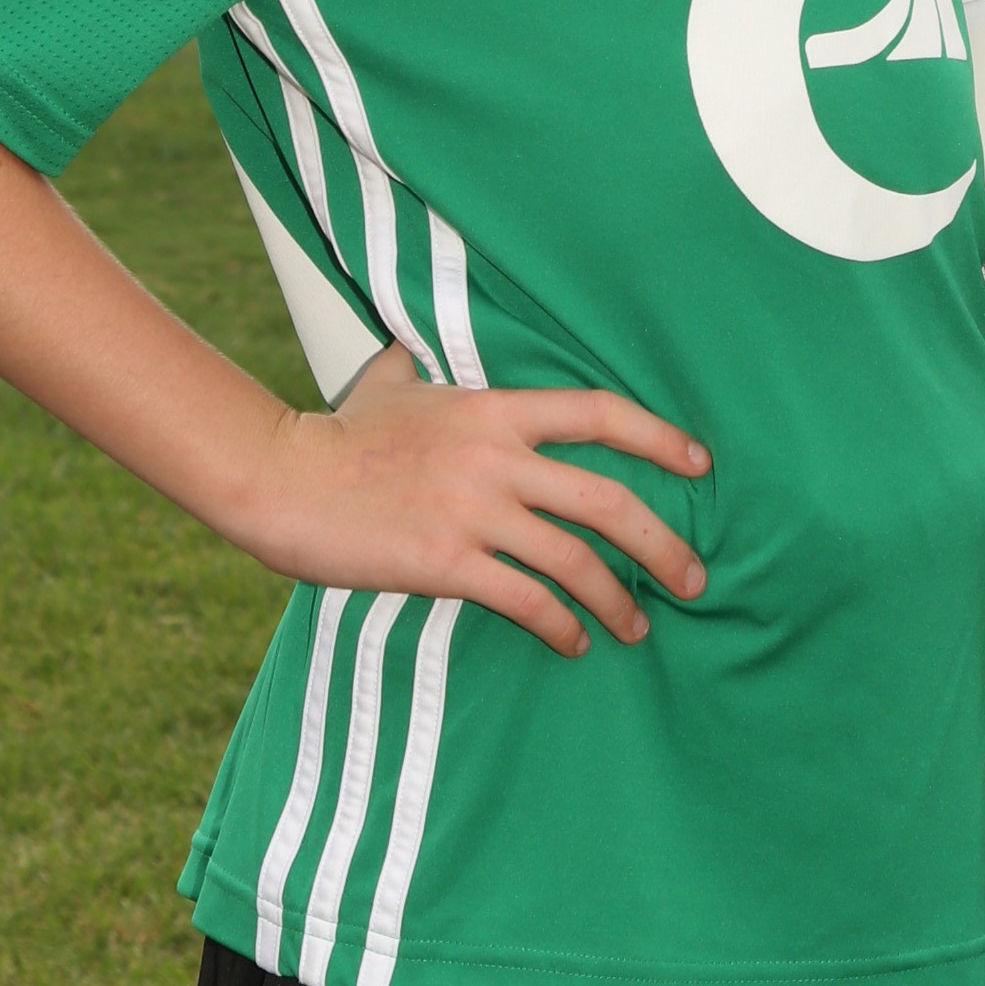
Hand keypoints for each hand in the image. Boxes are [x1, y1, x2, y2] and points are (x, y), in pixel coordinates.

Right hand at [227, 345, 710, 659]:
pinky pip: (527, 600)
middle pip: (608, 500)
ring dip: (618, 601)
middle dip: (663, 545)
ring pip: (576, 560)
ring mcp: (474, 511)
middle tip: (694, 579)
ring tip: (637, 628)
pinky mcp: (447, 562)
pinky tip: (573, 642)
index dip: (660, 437)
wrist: (283, 478)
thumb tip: (410, 343)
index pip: (599, 413)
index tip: (701, 464)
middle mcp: (497, 458)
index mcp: (494, 410)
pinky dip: (561, 626)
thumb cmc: (337, 434)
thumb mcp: (389, 383)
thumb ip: (417, 366)